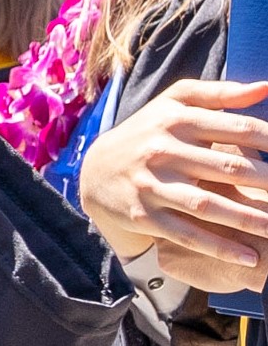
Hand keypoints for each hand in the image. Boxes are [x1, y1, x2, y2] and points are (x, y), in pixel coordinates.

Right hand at [75, 79, 267, 294]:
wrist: (95, 170)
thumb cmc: (149, 133)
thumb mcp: (174, 104)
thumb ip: (219, 93)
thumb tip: (266, 88)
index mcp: (176, 119)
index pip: (238, 127)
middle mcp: (162, 150)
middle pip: (229, 167)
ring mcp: (151, 184)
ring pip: (209, 205)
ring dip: (250, 219)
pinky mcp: (143, 214)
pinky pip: (187, 234)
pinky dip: (219, 247)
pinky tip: (250, 257)